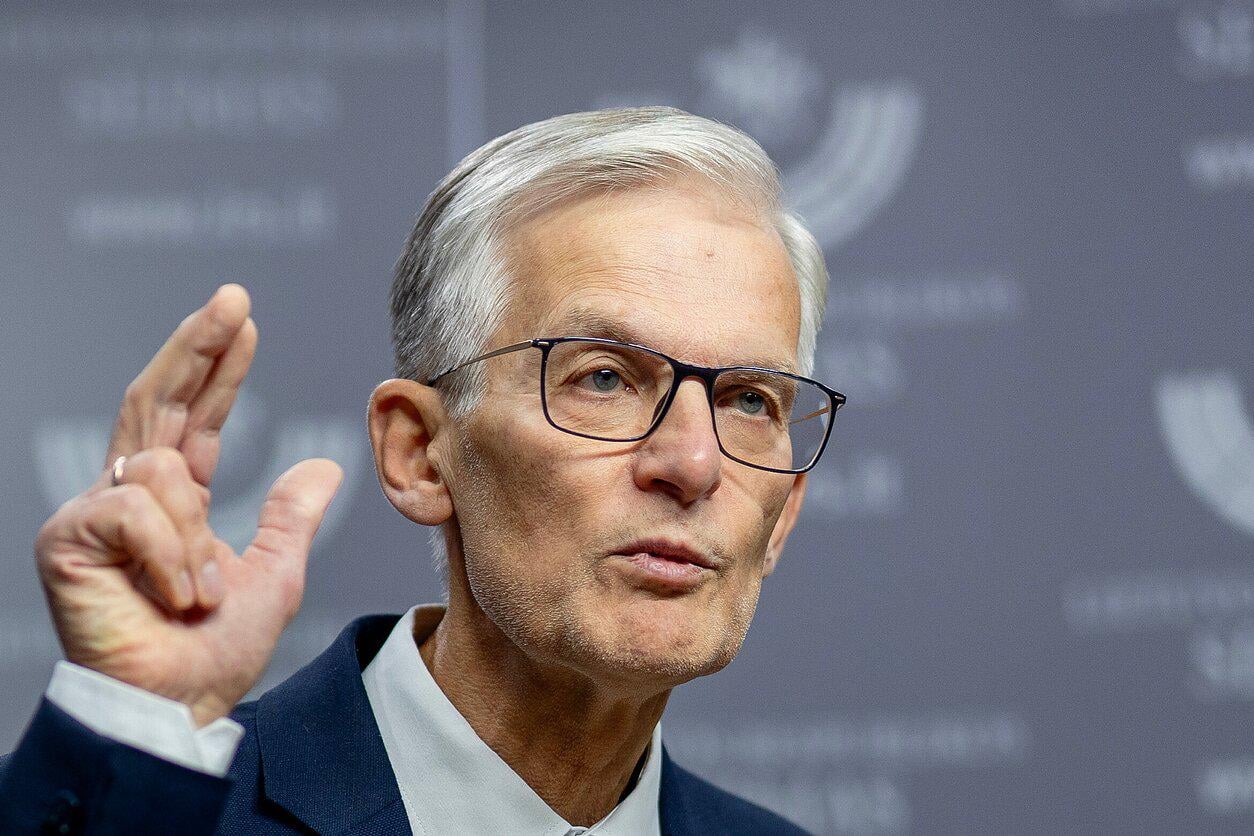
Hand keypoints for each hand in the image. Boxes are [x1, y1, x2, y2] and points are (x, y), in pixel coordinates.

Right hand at [34, 285, 342, 725]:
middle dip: (197, 347)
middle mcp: (132, 497)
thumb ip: (290, 516)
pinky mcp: (68, 540)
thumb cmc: (213, 653)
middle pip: (159, 400)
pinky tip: (178, 591)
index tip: (244, 320)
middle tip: (233, 298)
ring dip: (194, 531)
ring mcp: (96, 515)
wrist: (178, 710)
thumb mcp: (274, 573)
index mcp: (178, 503)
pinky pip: (134, 509)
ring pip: (159, 466)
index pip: (197, 417)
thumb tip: (324, 465)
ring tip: (204, 591)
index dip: (218, 368)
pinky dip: (170, 550)